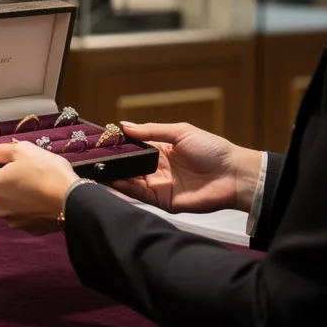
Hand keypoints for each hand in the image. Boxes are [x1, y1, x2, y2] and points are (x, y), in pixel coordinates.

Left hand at [0, 140, 78, 234]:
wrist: (74, 201)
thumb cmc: (49, 174)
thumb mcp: (24, 151)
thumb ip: (0, 151)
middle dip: (4, 179)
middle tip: (23, 170)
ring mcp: (11, 219)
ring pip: (9, 202)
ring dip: (18, 193)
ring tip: (38, 183)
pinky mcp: (27, 228)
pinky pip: (23, 213)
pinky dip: (29, 205)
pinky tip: (43, 197)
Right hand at [109, 121, 259, 213]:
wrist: (234, 176)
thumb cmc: (212, 149)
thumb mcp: (180, 132)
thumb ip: (151, 130)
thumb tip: (124, 125)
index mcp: (162, 150)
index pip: (134, 147)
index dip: (118, 145)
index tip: (99, 140)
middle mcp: (157, 168)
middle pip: (129, 165)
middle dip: (112, 162)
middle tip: (91, 157)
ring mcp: (159, 185)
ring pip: (130, 180)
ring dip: (114, 175)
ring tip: (96, 169)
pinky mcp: (163, 201)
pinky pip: (140, 194)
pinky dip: (125, 188)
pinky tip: (112, 181)